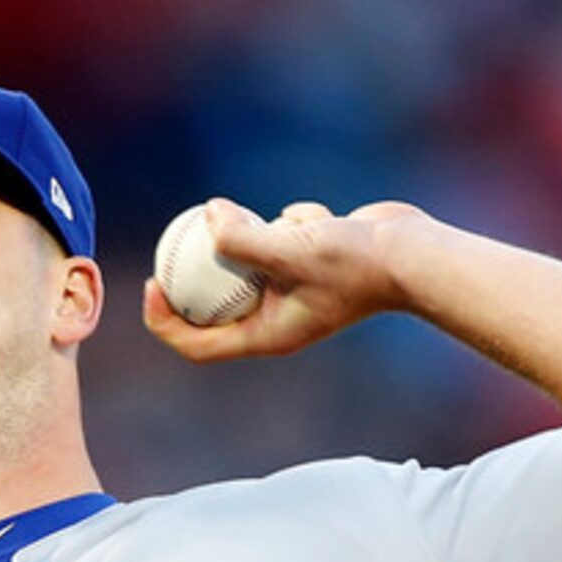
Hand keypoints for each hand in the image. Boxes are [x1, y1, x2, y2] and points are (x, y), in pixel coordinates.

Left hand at [143, 198, 429, 362]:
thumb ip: (244, 238)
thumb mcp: (293, 249)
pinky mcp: (306, 262)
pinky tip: (317, 220)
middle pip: (214, 303)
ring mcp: (291, 290)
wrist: (409, 255)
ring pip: (248, 261)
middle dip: (195, 273)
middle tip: (174, 239)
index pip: (199, 344)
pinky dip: (290, 222)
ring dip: (252, 236)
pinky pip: (278, 236)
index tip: (152, 283)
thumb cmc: (355, 262)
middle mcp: (275, 319)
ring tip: (273, 223)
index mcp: (266, 336)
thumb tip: (207, 216)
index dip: (165, 321)